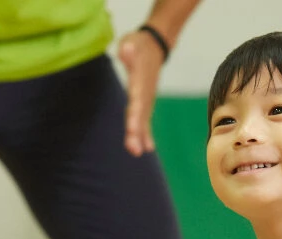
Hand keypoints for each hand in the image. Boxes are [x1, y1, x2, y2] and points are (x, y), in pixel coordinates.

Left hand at [117, 30, 165, 155]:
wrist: (154, 47)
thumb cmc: (139, 44)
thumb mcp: (133, 42)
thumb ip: (130, 49)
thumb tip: (127, 50)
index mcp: (140, 81)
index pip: (137, 100)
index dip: (135, 115)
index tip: (133, 129)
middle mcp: (144, 94)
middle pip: (141, 115)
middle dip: (137, 133)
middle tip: (134, 150)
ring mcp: (146, 99)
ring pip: (143, 120)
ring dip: (140, 137)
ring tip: (137, 152)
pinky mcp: (144, 102)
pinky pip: (144, 120)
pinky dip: (145, 134)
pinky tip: (146, 148)